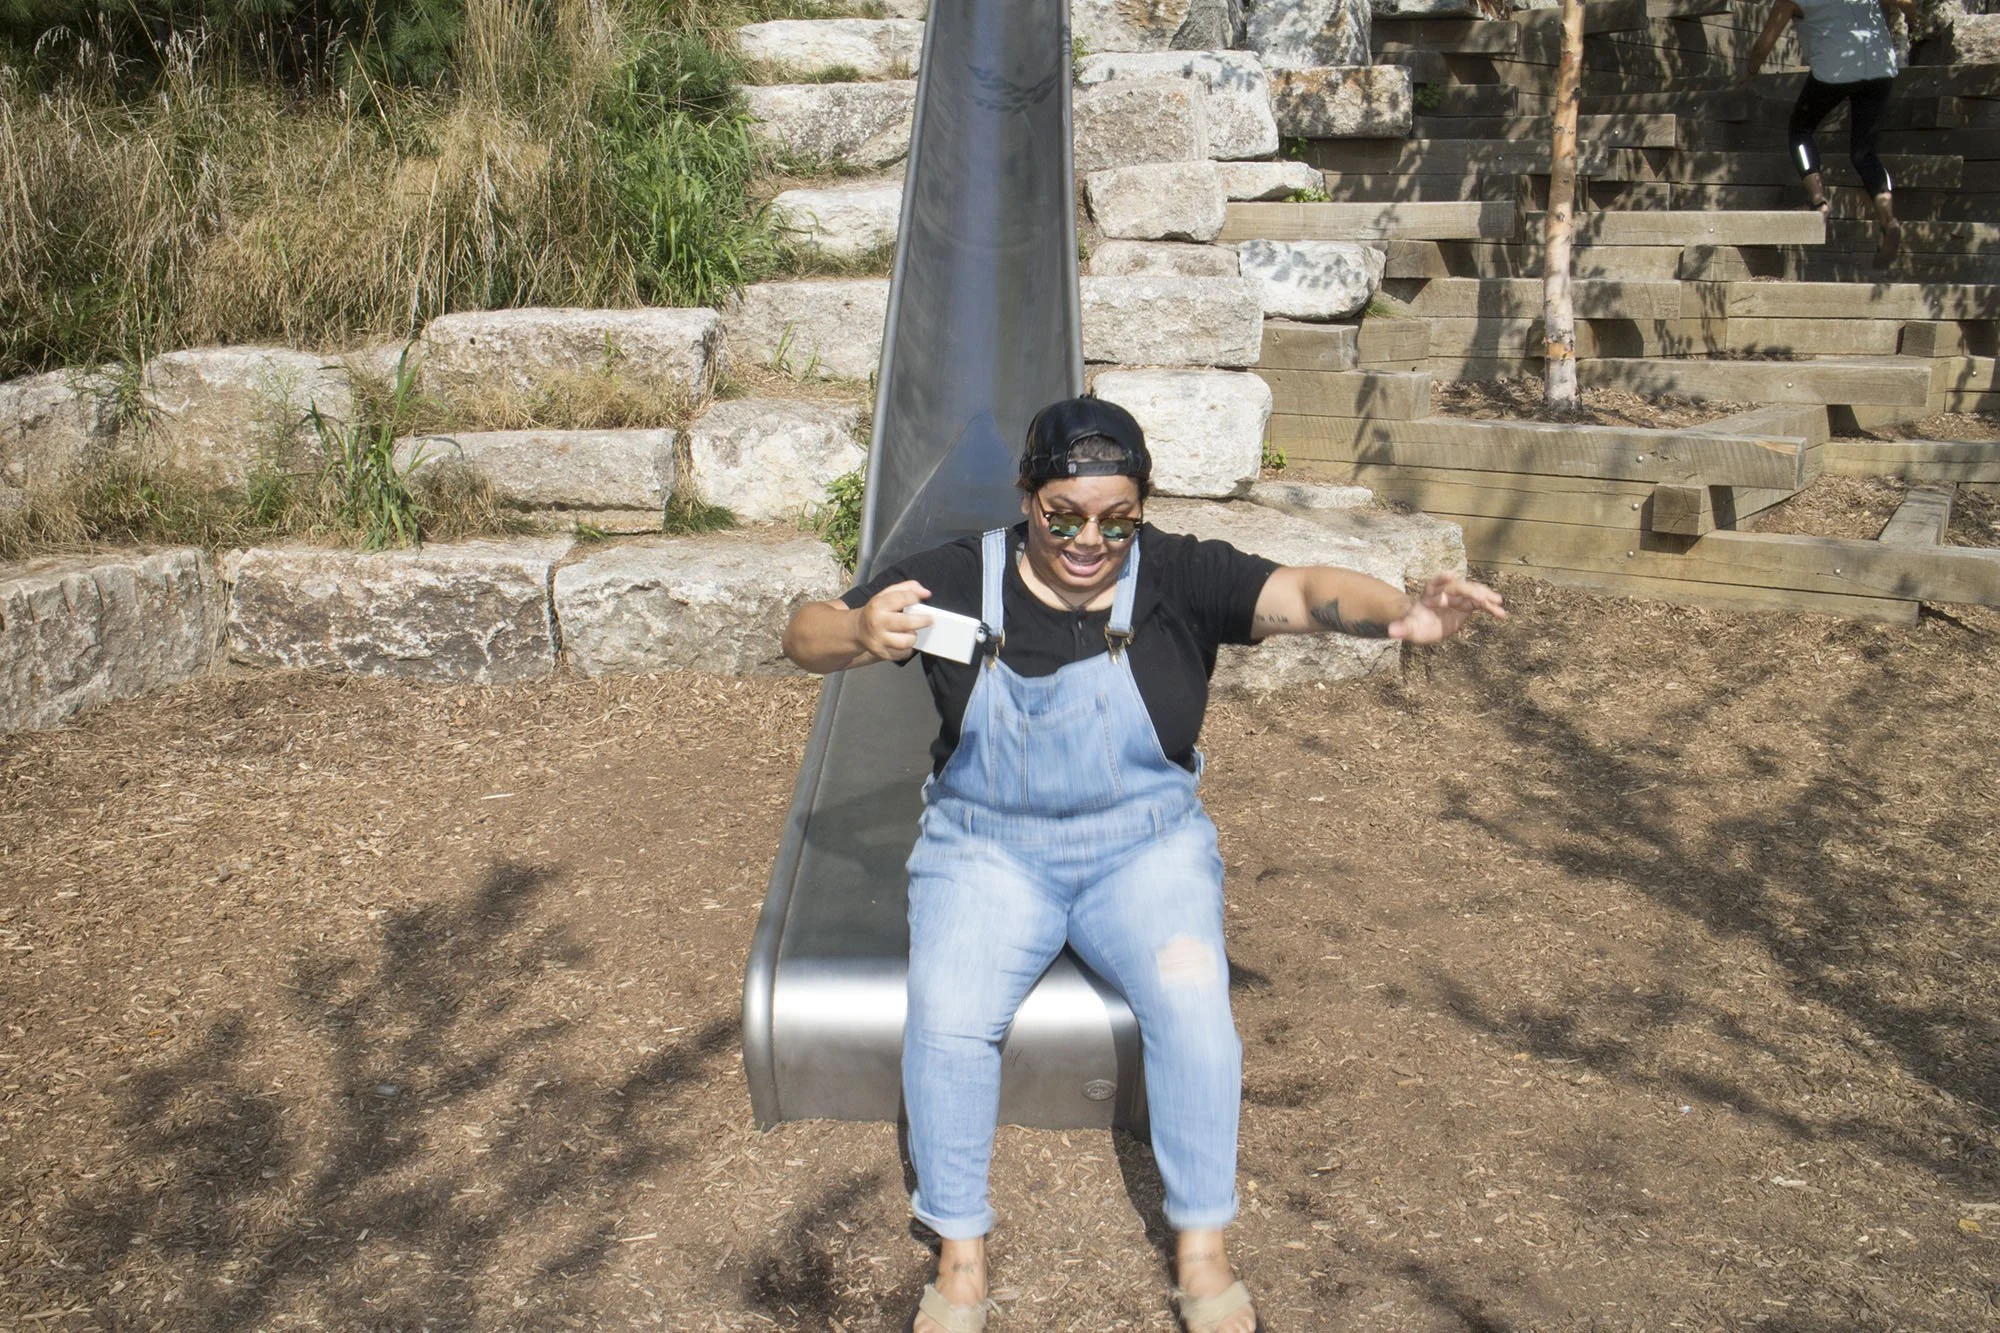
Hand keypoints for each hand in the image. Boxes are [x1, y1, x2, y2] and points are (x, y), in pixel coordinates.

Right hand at [856, 580, 932, 661]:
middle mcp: (877, 623)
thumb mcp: (887, 594)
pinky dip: (908, 648)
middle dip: (922, 621)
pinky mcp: (882, 654)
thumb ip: (907, 588)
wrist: (860, 630)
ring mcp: (879, 640)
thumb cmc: (878, 610)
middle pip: (906, 623)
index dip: (914, 598)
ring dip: (913, 636)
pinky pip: (903, 654)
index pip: (902, 598)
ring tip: (911, 631)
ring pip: (906, 641)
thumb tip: (926, 593)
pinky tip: (904, 641)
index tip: (919, 600)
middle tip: (930, 619)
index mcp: (878, 605)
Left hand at [1388, 574, 1506, 643]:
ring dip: (1486, 597)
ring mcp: (1458, 597)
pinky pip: (1481, 605)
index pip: (1435, 583)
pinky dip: (1491, 608)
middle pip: (1460, 587)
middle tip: (1482, 598)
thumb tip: (1391, 632)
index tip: (1450, 574)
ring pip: (1474, 593)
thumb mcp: (1408, 628)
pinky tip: (1502, 615)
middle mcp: (1446, 592)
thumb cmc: (1413, 624)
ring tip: (1498, 604)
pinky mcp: (1467, 605)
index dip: (1442, 578)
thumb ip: (1401, 628)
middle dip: (1471, 591)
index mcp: (1430, 594)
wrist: (1422, 624)